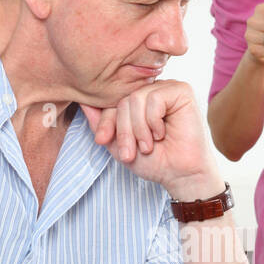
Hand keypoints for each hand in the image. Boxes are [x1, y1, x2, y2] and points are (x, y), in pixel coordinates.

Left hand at [81, 80, 219, 195]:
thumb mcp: (118, 144)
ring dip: (139, 129)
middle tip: (131, 151)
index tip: (102, 141)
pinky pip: (155, 98)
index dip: (105, 121)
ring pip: (136, 99)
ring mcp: (167, 89)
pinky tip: (162, 133)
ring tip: (148, 145)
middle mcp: (152, 91)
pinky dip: (154, 121)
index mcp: (138, 100)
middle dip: (123, 130)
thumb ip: (101, 124)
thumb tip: (82, 102)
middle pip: (123, 101)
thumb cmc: (155, 161)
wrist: (180, 175)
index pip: (112, 101)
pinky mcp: (182, 91)